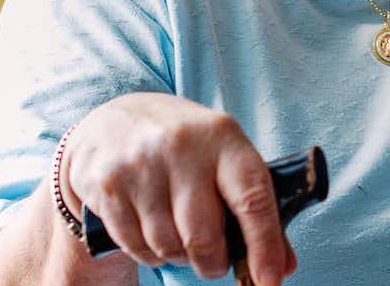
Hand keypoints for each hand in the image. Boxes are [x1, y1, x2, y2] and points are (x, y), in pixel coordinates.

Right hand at [59, 93, 296, 283]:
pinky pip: (135, 246)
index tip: (270, 279)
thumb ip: (256, 208)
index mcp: (223, 136)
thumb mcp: (224, 158)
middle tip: (215, 261)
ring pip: (168, 246)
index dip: (264, 245)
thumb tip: (282, 265)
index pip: (252, 198)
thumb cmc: (185, 146)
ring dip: (178, 257)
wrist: (114, 120)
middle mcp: (182, 147)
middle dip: (213, 263)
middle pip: (204, 236)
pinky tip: (151, 234)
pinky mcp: (108, 185)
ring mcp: (141, 165)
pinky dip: (149, 253)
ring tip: (179, 238)